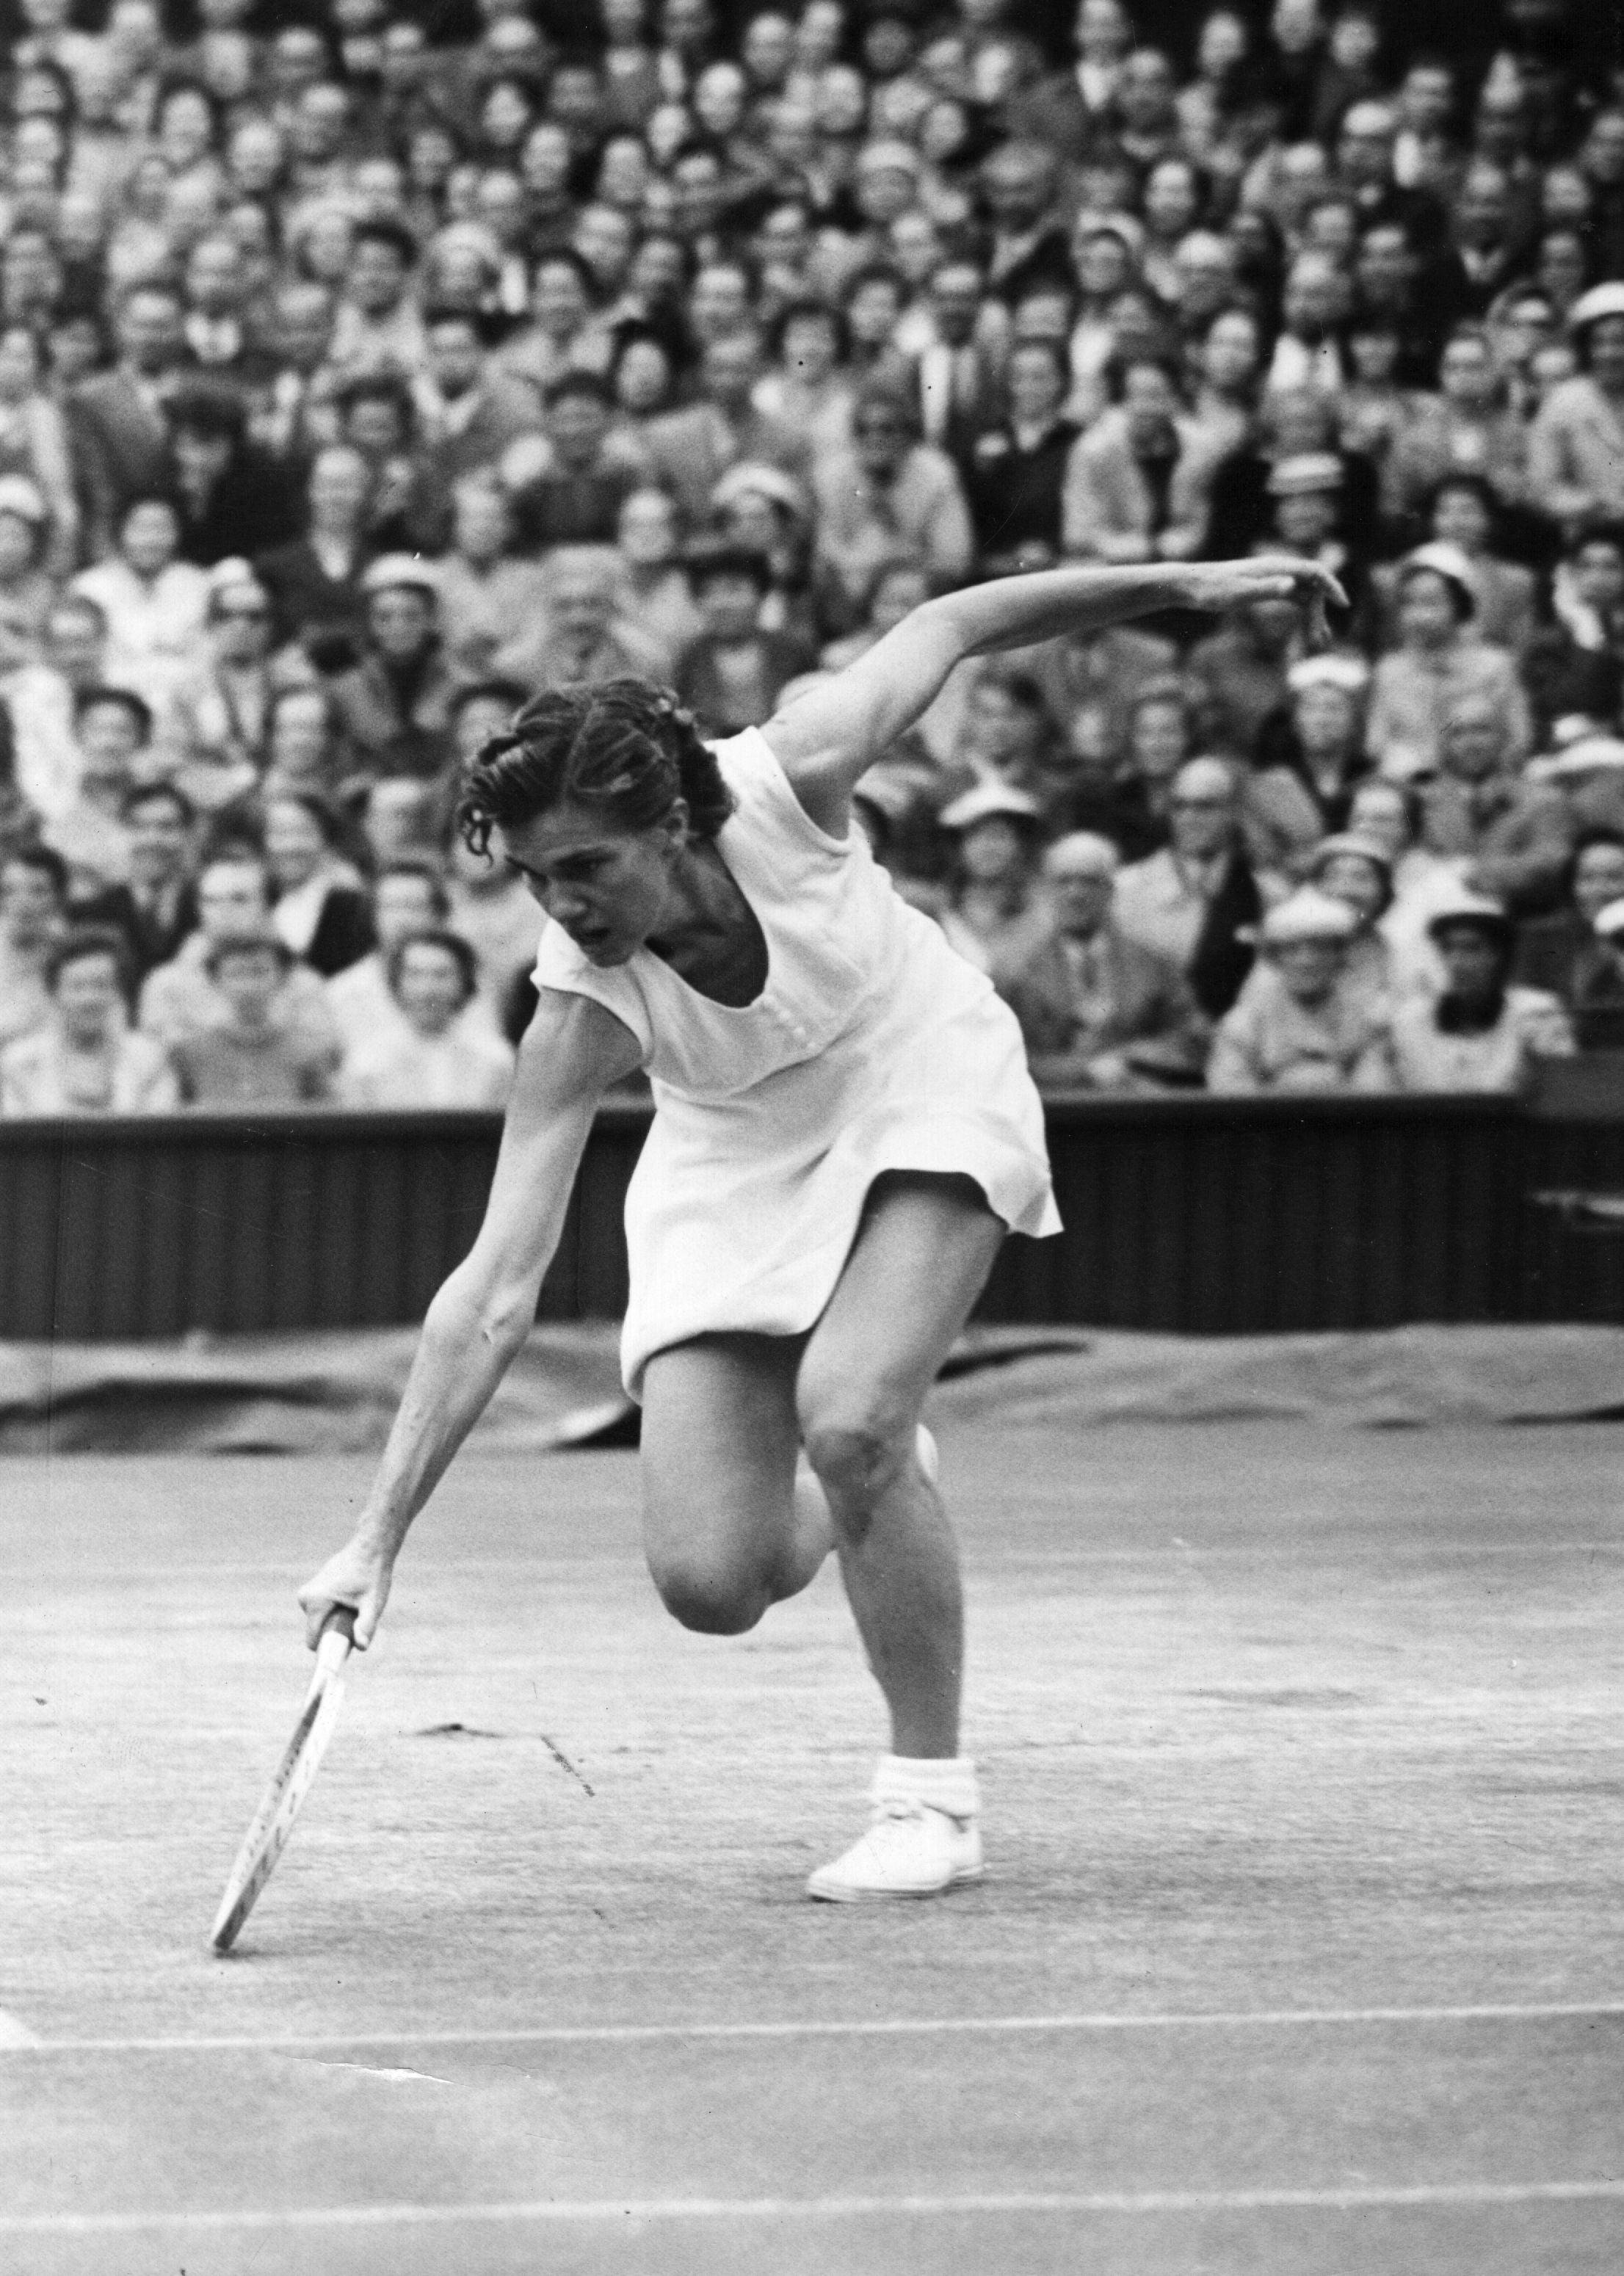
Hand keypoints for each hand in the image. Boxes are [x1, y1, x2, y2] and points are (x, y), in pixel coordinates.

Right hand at [298, 1533, 393, 1651]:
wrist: (371, 1547)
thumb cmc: (373, 1574)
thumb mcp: (373, 1603)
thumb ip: (366, 1625)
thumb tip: (361, 1647)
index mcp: (315, 1602)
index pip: (313, 1641)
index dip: (330, 1649)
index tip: (349, 1645)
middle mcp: (305, 1597)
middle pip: (318, 1631)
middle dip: (337, 1631)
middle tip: (358, 1616)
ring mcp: (307, 1592)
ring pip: (320, 1621)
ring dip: (337, 1620)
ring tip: (356, 1604)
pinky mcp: (312, 1588)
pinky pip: (321, 1611)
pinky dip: (334, 1611)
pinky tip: (351, 1599)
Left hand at [1187, 556, 1347, 641]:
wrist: (1193, 586)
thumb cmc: (1214, 590)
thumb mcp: (1240, 593)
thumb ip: (1267, 588)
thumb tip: (1293, 585)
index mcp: (1277, 567)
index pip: (1315, 572)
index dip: (1332, 586)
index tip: (1343, 605)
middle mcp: (1279, 569)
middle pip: (1313, 587)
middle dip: (1320, 613)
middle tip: (1321, 641)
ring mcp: (1275, 578)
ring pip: (1305, 595)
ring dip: (1314, 617)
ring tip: (1320, 642)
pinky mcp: (1268, 588)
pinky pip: (1295, 599)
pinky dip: (1304, 614)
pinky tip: (1308, 631)